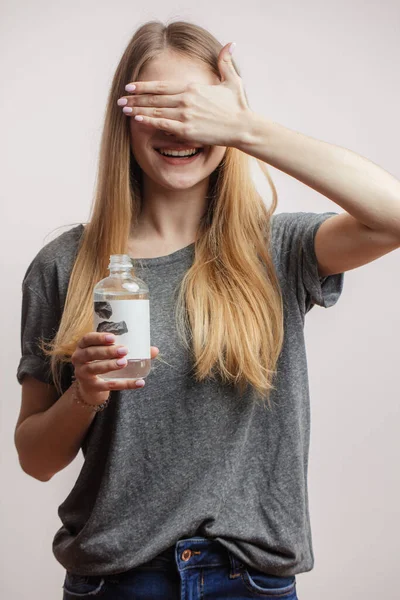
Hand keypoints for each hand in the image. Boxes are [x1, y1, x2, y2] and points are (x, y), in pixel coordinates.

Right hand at [71, 332, 159, 402]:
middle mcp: (79, 358)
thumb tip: (154, 350)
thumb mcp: (110, 354)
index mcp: (83, 346)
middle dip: (107, 351)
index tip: (113, 337)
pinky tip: (139, 382)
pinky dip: (125, 384)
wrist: (92, 386)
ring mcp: (83, 374)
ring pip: (95, 368)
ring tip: (124, 362)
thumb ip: (129, 349)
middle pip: (91, 353)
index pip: (87, 339)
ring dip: (110, 365)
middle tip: (124, 350)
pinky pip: (109, 385)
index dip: (99, 337)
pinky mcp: (92, 387)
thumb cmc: (103, 362)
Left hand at [117, 42, 251, 147]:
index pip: (161, 86)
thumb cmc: (238, 106)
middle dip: (134, 99)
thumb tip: (230, 44)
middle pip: (154, 98)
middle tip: (120, 100)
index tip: (130, 87)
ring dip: (137, 110)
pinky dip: (148, 121)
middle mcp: (185, 100)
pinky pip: (162, 125)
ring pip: (155, 111)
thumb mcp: (232, 80)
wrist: (243, 126)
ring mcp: (185, 115)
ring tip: (124, 110)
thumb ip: (225, 62)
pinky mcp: (187, 130)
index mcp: (192, 88)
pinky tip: (137, 120)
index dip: (143, 86)